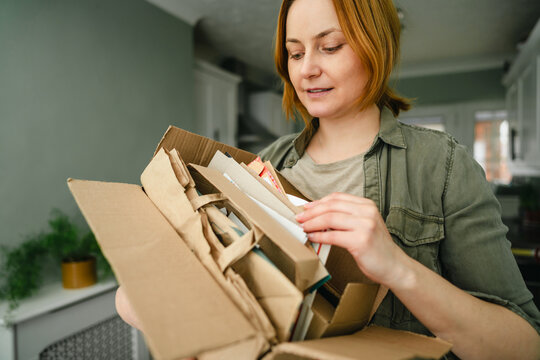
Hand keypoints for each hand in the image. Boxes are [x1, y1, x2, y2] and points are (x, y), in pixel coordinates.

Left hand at [295, 192, 409, 287]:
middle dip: (311, 212)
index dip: (318, 202)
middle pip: (331, 206)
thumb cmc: (376, 248)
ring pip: (330, 218)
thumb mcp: (364, 225)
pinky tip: (312, 237)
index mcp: (367, 205)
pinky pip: (333, 235)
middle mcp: (367, 212)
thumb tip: (318, 214)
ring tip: (303, 227)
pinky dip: (319, 236)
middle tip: (299, 218)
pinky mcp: (361, 241)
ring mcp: (365, 226)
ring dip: (312, 223)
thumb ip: (346, 217)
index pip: (337, 198)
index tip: (305, 208)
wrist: (394, 266)